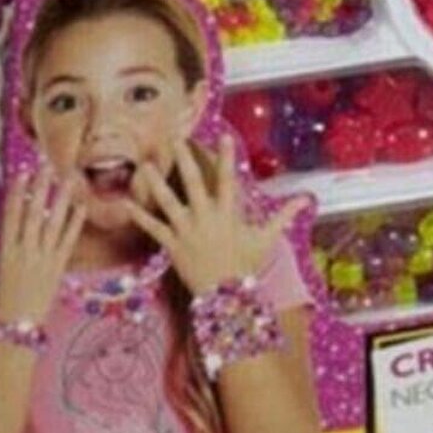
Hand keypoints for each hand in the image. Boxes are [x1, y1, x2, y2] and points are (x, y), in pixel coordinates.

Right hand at [0, 163, 84, 322]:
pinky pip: (68, 241)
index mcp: (4, 250)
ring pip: (53, 223)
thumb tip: (24, 213)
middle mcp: (23, 252)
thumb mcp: (2, 266)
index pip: (10, 214)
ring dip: (61, 199)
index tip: (22, 171)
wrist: (17, 328)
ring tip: (67, 179)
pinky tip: (80, 206)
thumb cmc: (6, 296)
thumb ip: (11, 241)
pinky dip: (74, 223)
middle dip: (40, 188)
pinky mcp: (58, 268)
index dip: (16, 192)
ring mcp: (42, 260)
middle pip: (33, 213)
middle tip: (47, 165)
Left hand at [131, 134, 312, 298]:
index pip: (228, 179)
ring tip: (144, 165)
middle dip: (183, 159)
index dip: (226, 157)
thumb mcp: (267, 239)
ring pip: (168, 202)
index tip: (223, 136)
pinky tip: (126, 204)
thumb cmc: (247, 265)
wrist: (226, 296)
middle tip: (173, 138)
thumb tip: (306, 199)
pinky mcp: (173, 246)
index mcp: (228, 214)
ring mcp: (187, 231)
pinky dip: (140, 217)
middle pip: (192, 183)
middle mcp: (206, 218)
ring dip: (155, 183)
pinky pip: (154, 228)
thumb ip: (284, 215)